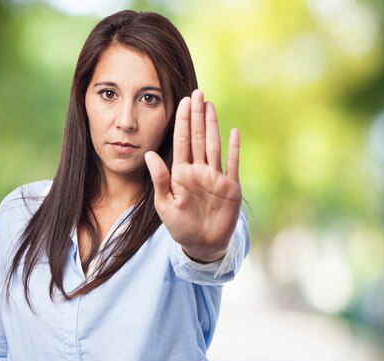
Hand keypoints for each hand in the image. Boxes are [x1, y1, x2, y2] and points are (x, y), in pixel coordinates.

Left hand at [144, 89, 241, 262]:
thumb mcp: (165, 205)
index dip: (183, 121)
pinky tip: (234, 131)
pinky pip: (233, 164)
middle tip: (197, 92)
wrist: (202, 245)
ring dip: (212, 125)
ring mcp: (215, 177)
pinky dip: (234, 149)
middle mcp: (199, 171)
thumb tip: (149, 154)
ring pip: (214, 145)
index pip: (182, 141)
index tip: (182, 101)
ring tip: (210, 104)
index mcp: (181, 173)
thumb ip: (159, 179)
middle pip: (198, 138)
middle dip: (197, 115)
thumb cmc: (180, 227)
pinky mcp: (230, 187)